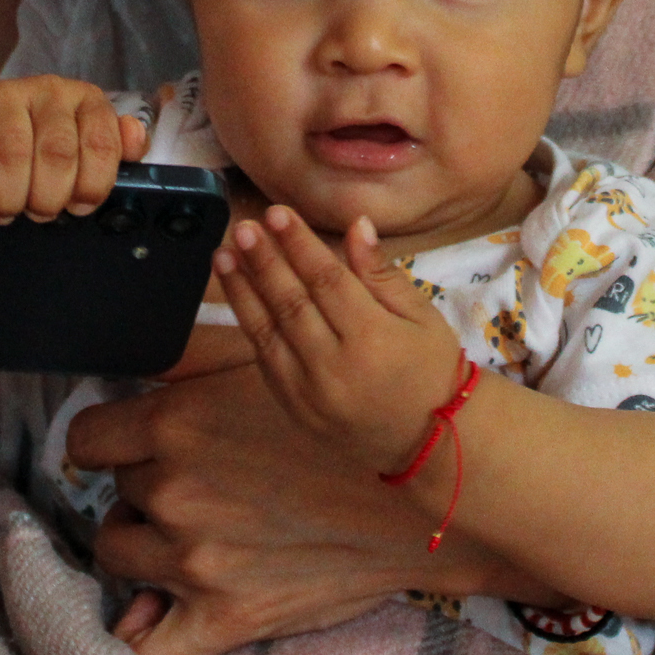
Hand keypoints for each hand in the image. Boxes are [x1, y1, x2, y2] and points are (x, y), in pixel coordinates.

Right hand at [0, 76, 144, 223]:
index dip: (92, 187)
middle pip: (57, 154)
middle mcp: (48, 90)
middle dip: (48, 199)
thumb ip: (114, 149)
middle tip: (38, 213)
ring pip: (13, 154)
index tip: (77, 208)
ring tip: (5, 211)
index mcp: (86, 100)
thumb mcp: (81, 145)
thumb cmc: (35, 145)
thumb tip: (135, 139)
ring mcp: (3, 94)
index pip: (102, 146)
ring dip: (9, 198)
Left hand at [66, 362, 419, 654]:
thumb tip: (128, 357)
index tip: (138, 441)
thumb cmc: (341, 418)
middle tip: (205, 476)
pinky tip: (139, 619)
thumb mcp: (262, 358)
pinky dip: (132, 641)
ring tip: (190, 526)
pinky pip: (148, 653)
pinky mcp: (226, 617)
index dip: (113, 437)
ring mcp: (196, 562)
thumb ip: (186, 353)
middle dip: (148, 479)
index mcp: (176, 423)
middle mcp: (176, 492)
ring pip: (118, 550)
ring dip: (144, 538)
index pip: (88, 439)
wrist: (423, 490)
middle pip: (117, 489)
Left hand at [213, 208, 466, 475]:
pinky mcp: (294, 409)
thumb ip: (382, 274)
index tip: (276, 213)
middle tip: (243, 227)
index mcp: (373, 338)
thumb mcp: (421, 316)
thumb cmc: (431, 368)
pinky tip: (239, 295)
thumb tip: (357, 225)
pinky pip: (265, 360)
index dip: (299, 244)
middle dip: (263, 261)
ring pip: (267, 332)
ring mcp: (309, 392)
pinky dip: (250, 325)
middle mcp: (334, 366)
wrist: (428, 442)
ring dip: (242, 290)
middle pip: (291, 303)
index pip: (327, 280)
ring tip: (223, 255)